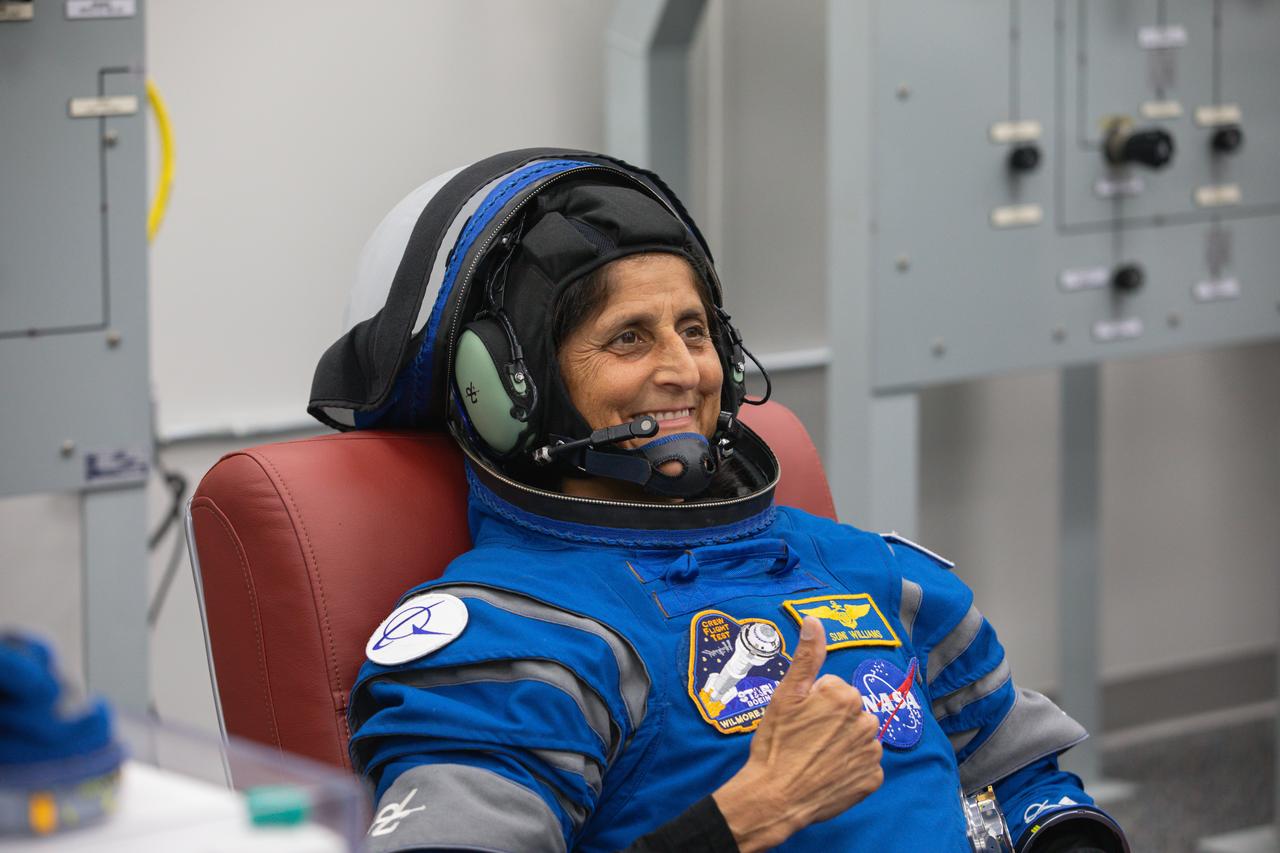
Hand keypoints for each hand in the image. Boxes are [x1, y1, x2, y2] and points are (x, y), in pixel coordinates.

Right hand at [711, 617, 883, 851]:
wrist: (775, 796)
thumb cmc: (777, 743)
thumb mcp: (785, 695)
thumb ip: (806, 656)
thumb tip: (814, 620)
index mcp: (844, 695)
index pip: (833, 688)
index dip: (814, 702)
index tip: (799, 719)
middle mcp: (866, 720)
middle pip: (850, 711)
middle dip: (832, 720)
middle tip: (805, 738)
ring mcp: (871, 752)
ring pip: (859, 736)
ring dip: (843, 742)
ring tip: (815, 756)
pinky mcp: (872, 779)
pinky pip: (865, 765)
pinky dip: (850, 767)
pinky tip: (828, 772)